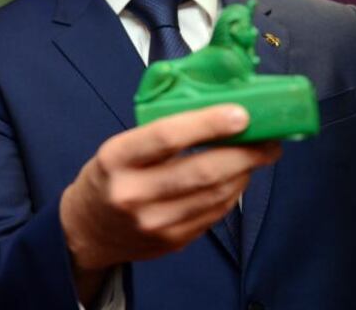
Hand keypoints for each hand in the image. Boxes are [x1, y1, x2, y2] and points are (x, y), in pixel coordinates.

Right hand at [60, 104, 280, 272]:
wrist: (86, 229)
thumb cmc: (108, 177)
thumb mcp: (118, 149)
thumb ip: (160, 135)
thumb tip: (217, 114)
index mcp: (115, 158)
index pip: (166, 136)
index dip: (208, 123)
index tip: (241, 114)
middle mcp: (133, 193)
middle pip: (202, 171)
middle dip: (244, 153)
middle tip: (269, 139)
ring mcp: (154, 222)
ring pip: (215, 194)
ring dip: (244, 172)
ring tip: (258, 155)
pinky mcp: (171, 241)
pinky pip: (214, 213)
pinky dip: (232, 193)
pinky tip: (237, 178)